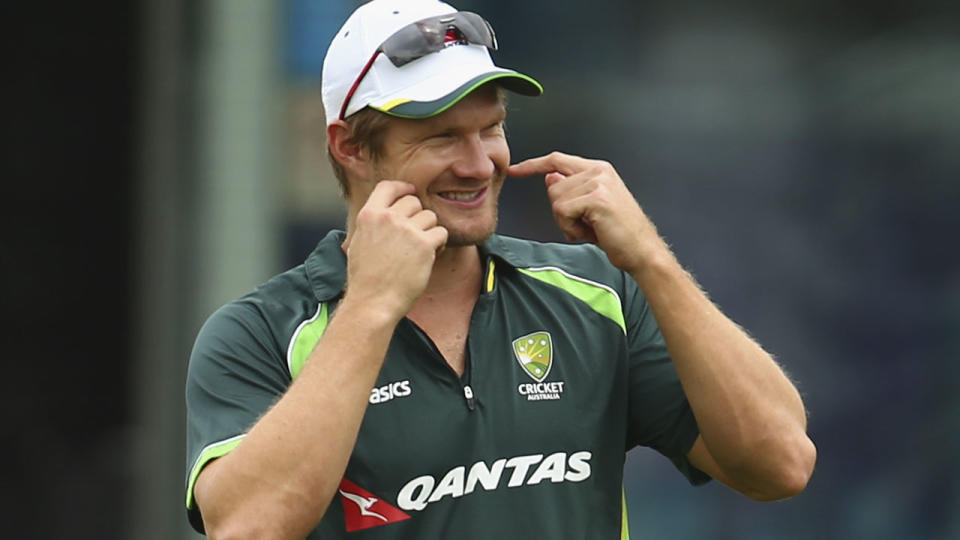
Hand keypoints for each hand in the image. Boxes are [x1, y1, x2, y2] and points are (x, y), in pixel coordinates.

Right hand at [344, 181, 447, 318]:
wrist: (373, 301)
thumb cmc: (365, 278)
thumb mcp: (359, 242)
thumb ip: (373, 223)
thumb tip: (386, 211)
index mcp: (369, 215)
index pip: (388, 187)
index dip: (402, 188)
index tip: (410, 192)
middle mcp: (388, 218)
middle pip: (414, 201)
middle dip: (417, 217)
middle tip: (414, 237)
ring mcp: (407, 230)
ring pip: (430, 216)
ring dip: (429, 231)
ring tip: (421, 250)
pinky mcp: (424, 244)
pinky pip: (441, 232)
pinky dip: (439, 244)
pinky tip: (430, 256)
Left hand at [508, 152, 667, 272]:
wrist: (642, 251)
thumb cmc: (618, 234)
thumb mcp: (589, 209)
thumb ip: (570, 190)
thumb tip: (549, 177)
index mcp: (598, 169)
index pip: (557, 160)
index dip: (533, 166)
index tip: (515, 170)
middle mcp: (598, 171)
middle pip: (552, 186)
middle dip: (560, 211)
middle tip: (584, 225)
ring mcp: (598, 182)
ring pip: (555, 200)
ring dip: (566, 221)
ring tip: (589, 228)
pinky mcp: (596, 198)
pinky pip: (562, 211)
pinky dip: (570, 227)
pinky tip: (589, 232)